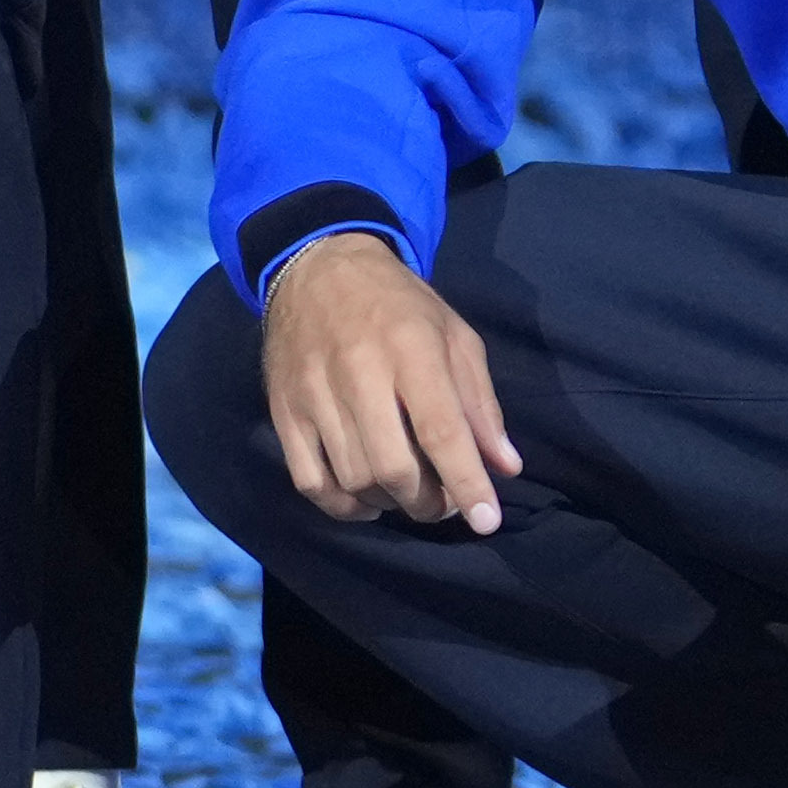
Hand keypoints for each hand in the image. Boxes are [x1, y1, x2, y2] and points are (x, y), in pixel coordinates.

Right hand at [259, 231, 518, 535]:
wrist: (317, 266)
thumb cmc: (398, 304)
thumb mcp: (454, 336)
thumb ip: (481, 403)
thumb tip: (504, 467)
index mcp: (411, 349)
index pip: (440, 431)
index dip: (467, 483)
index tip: (487, 521)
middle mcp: (358, 372)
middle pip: (393, 468)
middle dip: (428, 503)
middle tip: (443, 503)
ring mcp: (314, 393)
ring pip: (354, 479)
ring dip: (390, 504)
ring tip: (408, 494)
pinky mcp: (283, 409)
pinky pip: (310, 481)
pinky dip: (342, 506)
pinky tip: (366, 500)